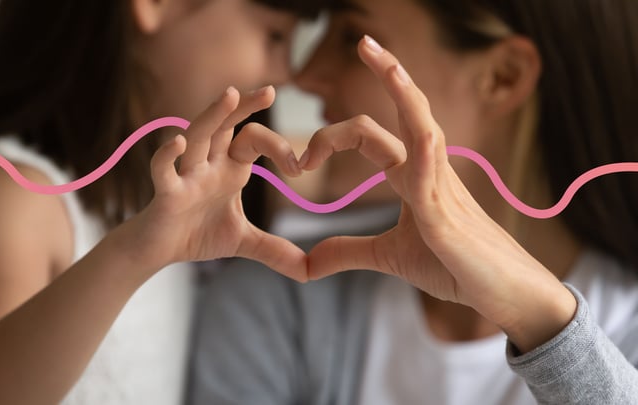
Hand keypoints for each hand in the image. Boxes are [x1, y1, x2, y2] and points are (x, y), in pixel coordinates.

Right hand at [120, 86, 307, 281]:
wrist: (158, 251)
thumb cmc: (196, 235)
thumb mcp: (243, 242)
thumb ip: (275, 251)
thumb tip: (309, 272)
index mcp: (229, 169)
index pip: (254, 141)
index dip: (278, 148)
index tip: (298, 169)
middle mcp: (209, 164)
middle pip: (226, 125)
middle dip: (245, 107)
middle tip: (271, 90)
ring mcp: (186, 175)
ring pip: (197, 137)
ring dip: (212, 116)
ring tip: (230, 95)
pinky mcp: (165, 193)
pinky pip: (164, 170)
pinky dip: (168, 156)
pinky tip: (177, 143)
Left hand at [302, 37, 575, 350]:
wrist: (502, 293)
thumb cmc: (455, 267)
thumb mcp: (389, 257)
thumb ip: (348, 251)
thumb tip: (308, 261)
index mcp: (413, 176)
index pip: (373, 135)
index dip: (335, 136)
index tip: (303, 160)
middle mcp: (429, 171)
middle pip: (406, 109)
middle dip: (388, 72)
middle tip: (363, 41)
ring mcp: (442, 188)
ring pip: (423, 125)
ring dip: (403, 90)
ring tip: (382, 56)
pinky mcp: (446, 216)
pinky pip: (431, 173)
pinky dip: (419, 149)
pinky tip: (412, 130)